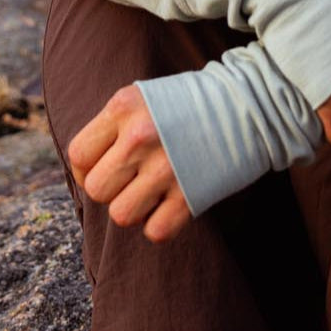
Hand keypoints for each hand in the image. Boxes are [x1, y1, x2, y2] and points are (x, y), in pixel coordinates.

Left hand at [67, 85, 190, 242]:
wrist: (252, 103)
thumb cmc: (193, 102)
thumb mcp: (145, 98)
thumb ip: (114, 127)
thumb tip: (86, 171)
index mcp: (124, 107)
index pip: (78, 155)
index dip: (85, 170)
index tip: (106, 169)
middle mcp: (140, 136)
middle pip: (96, 189)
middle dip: (112, 190)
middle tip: (135, 179)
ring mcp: (166, 167)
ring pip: (121, 215)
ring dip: (135, 210)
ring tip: (154, 192)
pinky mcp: (191, 194)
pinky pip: (155, 232)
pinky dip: (162, 225)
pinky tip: (174, 204)